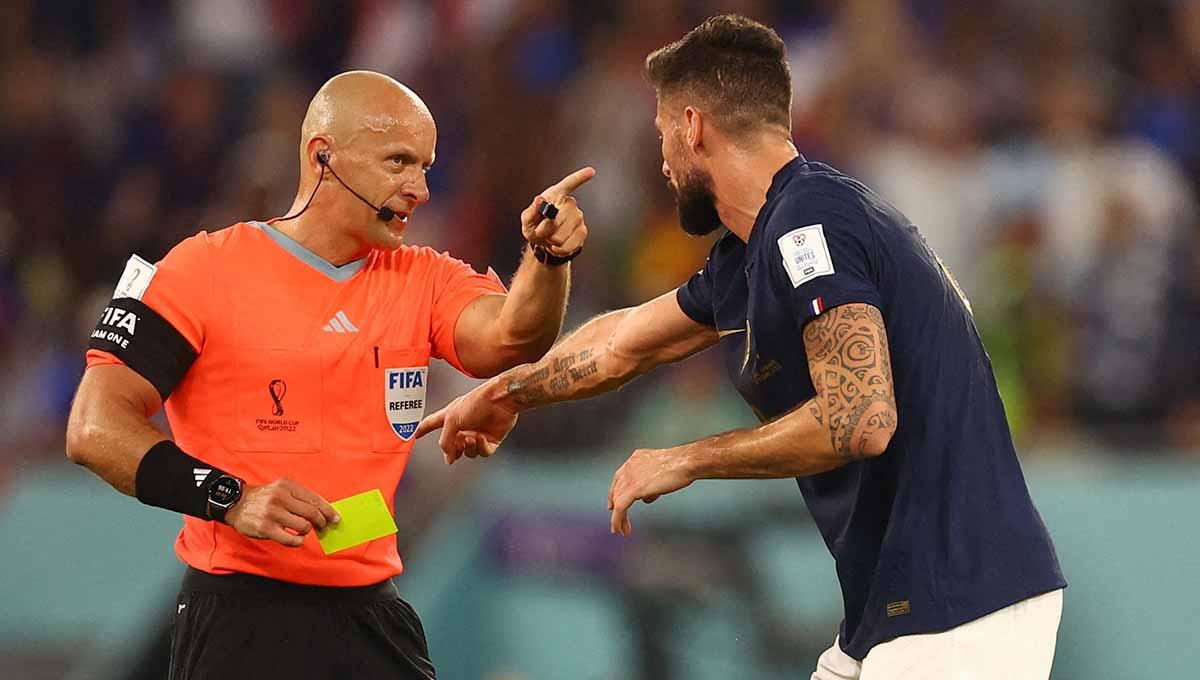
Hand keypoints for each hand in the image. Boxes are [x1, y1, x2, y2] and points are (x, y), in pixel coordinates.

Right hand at [224, 478, 339, 547]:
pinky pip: (290, 539)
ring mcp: (273, 513)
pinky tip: (298, 539)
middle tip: (324, 527)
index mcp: (287, 485)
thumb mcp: (281, 489)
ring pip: (303, 526)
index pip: (314, 498)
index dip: (328, 510)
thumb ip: (299, 497)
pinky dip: (299, 541)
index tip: (335, 518)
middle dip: (322, 522)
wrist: (236, 503)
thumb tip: (323, 511)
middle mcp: (280, 497)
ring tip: (305, 531)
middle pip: (312, 512)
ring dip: (308, 531)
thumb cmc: (264, 498)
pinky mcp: (266, 528)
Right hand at [415, 384, 517, 464]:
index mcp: (451, 416)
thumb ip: (446, 440)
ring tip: (471, 437)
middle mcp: (464, 425)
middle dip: (453, 449)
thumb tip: (448, 458)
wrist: (500, 399)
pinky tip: (482, 437)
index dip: (423, 429)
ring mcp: (478, 433)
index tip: (415, 435)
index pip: (432, 423)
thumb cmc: (476, 402)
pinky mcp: (492, 439)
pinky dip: (481, 447)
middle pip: (453, 445)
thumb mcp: (452, 419)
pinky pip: (483, 452)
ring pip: (469, 453)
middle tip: (456, 446)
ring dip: (468, 448)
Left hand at [521, 166, 595, 257]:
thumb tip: (540, 200)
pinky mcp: (583, 231)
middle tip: (542, 232)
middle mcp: (570, 204)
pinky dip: (561, 248)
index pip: (569, 184)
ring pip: (567, 230)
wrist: (544, 244)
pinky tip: (557, 246)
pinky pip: (572, 242)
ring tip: (550, 239)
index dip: (580, 177)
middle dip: (549, 227)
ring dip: (554, 239)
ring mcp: (578, 217)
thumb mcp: (527, 220)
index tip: (591, 172)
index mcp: (556, 196)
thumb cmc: (535, 227)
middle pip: (565, 212)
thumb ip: (531, 211)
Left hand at [608, 447, 694, 535]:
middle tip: (619, 521)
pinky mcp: (635, 488)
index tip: (613, 504)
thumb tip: (646, 498)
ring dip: (618, 517)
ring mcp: (630, 477)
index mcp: (635, 459)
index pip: (619, 478)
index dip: (615, 493)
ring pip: (617, 500)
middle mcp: (629, 467)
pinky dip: (617, 519)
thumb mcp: (660, 474)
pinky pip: (620, 507)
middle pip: (617, 490)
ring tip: (622, 529)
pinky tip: (619, 528)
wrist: (685, 462)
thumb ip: (650, 485)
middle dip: (616, 507)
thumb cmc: (680, 466)